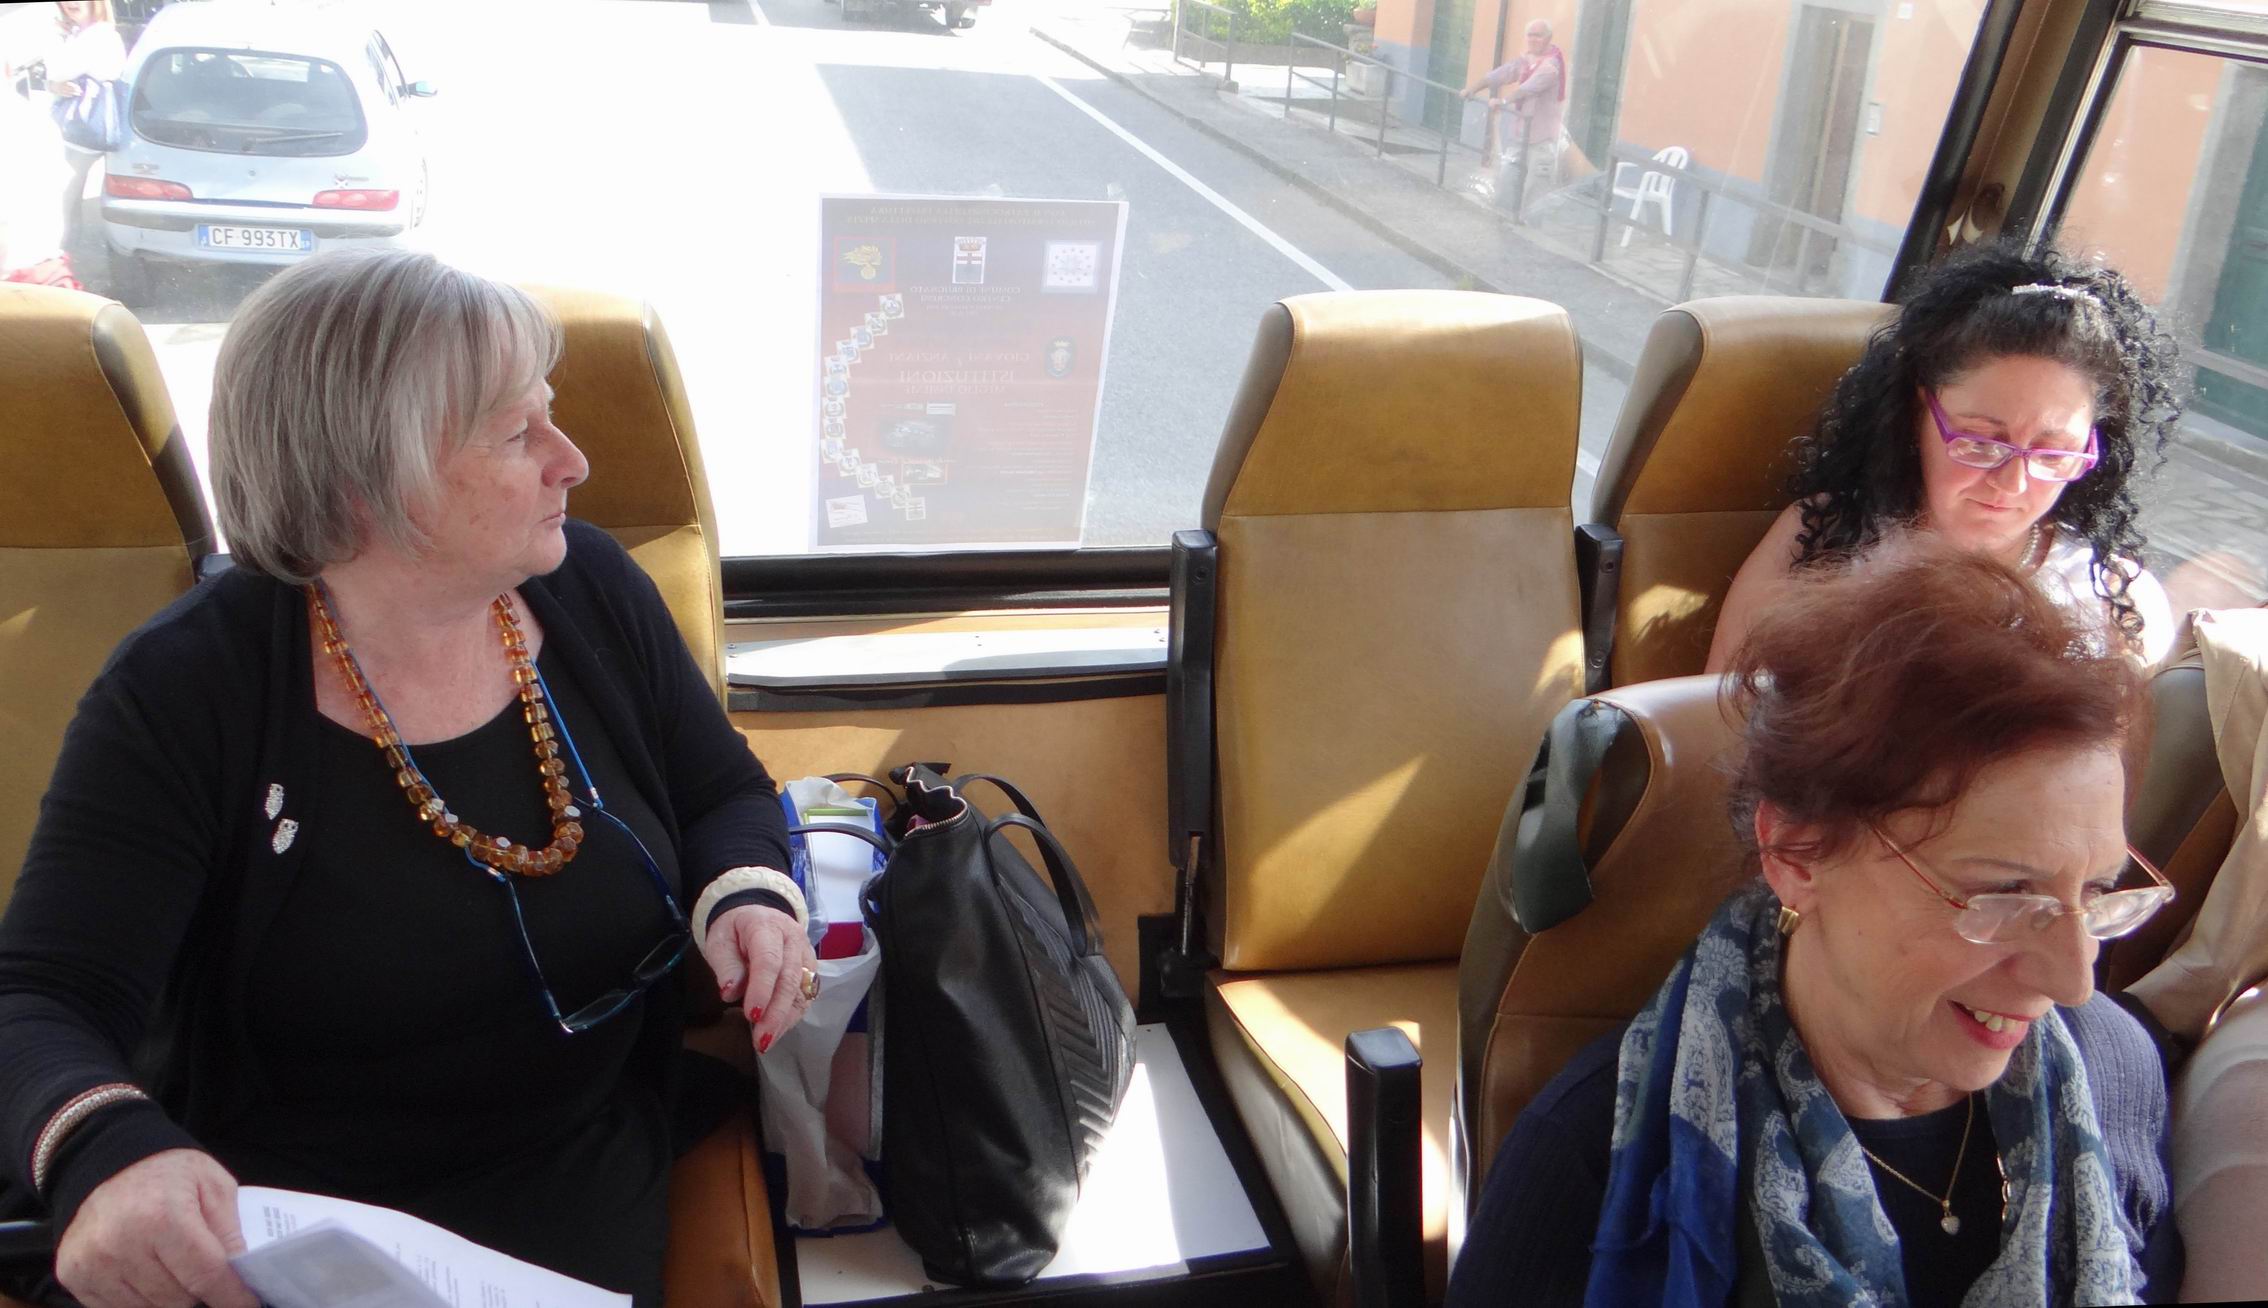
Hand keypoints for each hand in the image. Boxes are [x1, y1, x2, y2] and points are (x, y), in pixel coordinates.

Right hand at [56, 1149, 258, 1307]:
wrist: (106, 1160)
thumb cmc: (166, 1172)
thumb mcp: (213, 1185)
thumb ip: (231, 1231)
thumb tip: (243, 1274)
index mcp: (162, 1217)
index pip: (206, 1276)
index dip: (232, 1296)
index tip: (247, 1304)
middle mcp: (122, 1244)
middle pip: (179, 1299)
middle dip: (198, 1290)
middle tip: (202, 1270)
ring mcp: (93, 1264)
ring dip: (168, 1295)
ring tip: (172, 1264)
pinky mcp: (74, 1276)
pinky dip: (139, 1297)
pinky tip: (145, 1271)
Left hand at [698, 895, 819, 1055]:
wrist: (757, 914)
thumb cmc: (734, 929)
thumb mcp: (720, 940)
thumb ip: (726, 965)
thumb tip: (730, 993)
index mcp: (767, 926)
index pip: (769, 960)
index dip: (762, 989)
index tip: (752, 1016)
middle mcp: (793, 939)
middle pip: (790, 979)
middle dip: (776, 1013)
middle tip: (760, 1040)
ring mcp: (806, 953)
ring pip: (802, 991)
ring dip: (785, 1020)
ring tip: (766, 1042)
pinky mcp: (811, 969)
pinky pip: (806, 995)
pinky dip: (791, 1016)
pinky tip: (777, 1031)